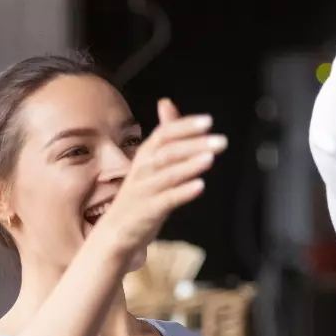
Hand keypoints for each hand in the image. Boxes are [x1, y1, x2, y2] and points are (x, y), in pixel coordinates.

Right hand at [93, 98, 225, 257]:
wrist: (115, 232)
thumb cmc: (141, 192)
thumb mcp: (151, 160)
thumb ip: (165, 134)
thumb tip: (166, 103)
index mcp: (146, 154)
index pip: (164, 134)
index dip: (185, 126)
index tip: (207, 121)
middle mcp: (143, 169)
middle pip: (168, 152)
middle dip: (194, 144)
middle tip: (220, 141)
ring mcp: (144, 190)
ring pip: (167, 175)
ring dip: (189, 166)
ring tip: (210, 158)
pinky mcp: (147, 211)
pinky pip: (166, 200)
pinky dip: (182, 192)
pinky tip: (200, 186)